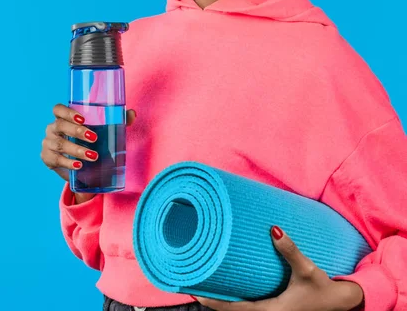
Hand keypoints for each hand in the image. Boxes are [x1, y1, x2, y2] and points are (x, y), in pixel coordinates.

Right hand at [40, 104, 136, 201]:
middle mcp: (52, 129)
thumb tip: (132, 113)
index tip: (83, 118)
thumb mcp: (102, 132)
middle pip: (59, 125)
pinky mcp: (47, 159)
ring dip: (76, 150)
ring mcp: (48, 143)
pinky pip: (56, 160)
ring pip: (59, 144)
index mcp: (63, 118)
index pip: (58, 109)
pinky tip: (79, 166)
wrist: (79, 167)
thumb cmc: (90, 142)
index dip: (67, 112)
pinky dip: (68, 163)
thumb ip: (117, 121)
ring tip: (92, 156)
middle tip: (94, 138)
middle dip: (77, 131)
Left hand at [193, 226, 363, 310]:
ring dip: (219, 298)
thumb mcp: (308, 270)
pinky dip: (231, 298)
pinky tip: (224, 285)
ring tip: (201, 279)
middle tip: (190, 279)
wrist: (340, 303)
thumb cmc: (324, 290)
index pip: (232, 310)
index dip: (211, 301)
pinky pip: (245, 306)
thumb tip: (274, 229)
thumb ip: (291, 251)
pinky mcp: (271, 307)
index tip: (193, 290)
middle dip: (209, 298)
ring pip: (236, 310)